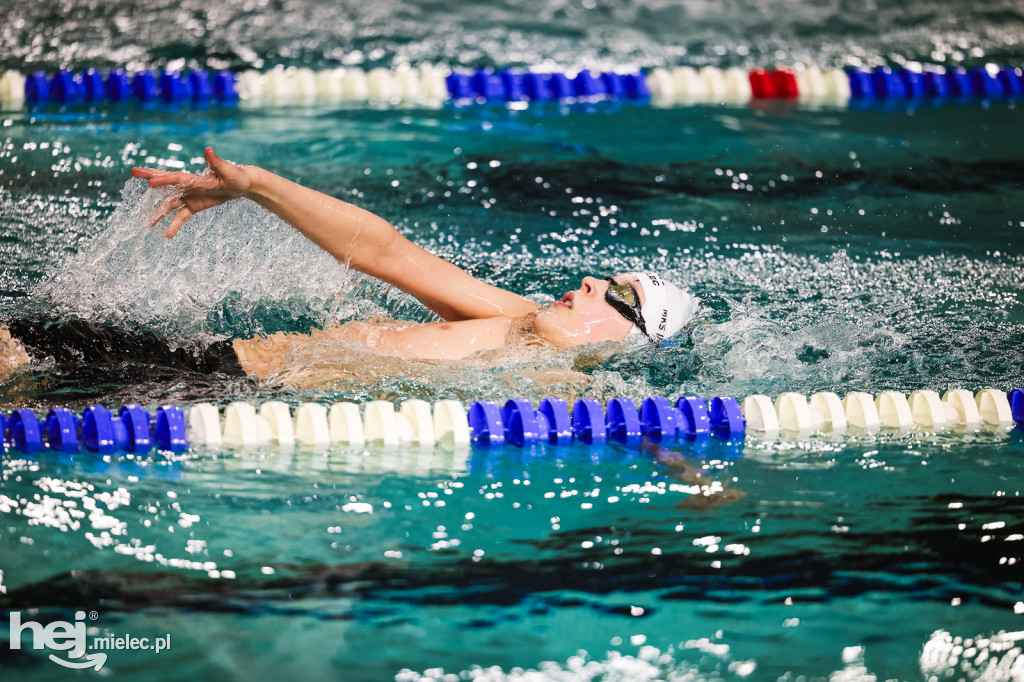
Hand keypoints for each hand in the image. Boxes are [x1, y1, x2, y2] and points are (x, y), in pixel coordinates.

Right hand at [131, 146, 252, 237]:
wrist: (241, 185)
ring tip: (146, 223)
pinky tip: (167, 235)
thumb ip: (216, 162)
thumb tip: (208, 150)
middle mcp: (188, 186)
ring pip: (170, 204)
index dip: (163, 180)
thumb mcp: (228, 170)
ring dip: (159, 213)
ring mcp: (190, 196)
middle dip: (151, 179)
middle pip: (166, 184)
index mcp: (194, 177)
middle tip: (133, 173)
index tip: (150, 182)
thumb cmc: (236, 175)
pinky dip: (174, 225)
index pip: (175, 178)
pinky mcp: (194, 206)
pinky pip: (182, 216)